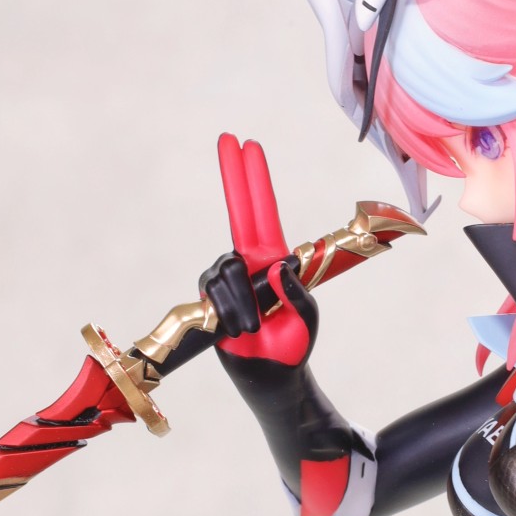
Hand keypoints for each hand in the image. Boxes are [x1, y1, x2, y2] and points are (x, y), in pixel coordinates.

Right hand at [200, 134, 316, 365]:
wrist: (271, 378)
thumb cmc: (294, 345)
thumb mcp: (307, 317)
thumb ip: (297, 292)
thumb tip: (280, 264)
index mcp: (274, 260)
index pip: (262, 212)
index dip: (255, 180)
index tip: (249, 146)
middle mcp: (248, 262)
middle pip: (237, 214)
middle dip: (233, 175)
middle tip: (227, 138)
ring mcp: (226, 280)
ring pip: (225, 269)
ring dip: (242, 301)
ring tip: (255, 326)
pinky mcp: (208, 300)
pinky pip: (213, 293)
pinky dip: (229, 312)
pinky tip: (237, 330)